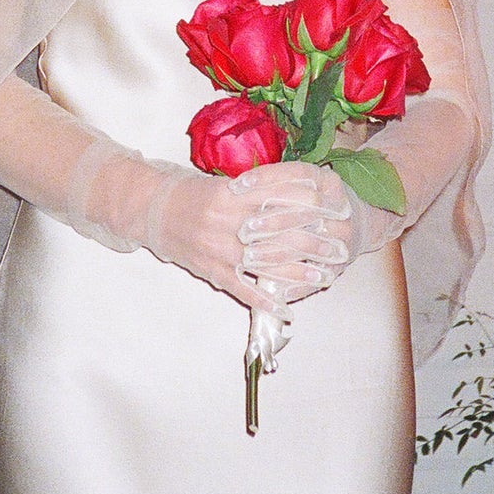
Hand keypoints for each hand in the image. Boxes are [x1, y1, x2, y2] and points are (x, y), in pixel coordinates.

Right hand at [148, 160, 348, 310]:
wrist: (154, 211)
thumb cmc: (195, 194)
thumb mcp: (227, 183)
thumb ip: (260, 188)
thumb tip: (302, 188)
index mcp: (235, 194)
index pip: (282, 198)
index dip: (312, 205)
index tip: (335, 210)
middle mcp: (229, 222)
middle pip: (281, 234)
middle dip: (314, 242)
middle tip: (339, 247)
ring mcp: (221, 249)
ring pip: (266, 264)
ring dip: (298, 274)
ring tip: (323, 277)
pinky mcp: (212, 271)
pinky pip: (243, 289)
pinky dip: (265, 302)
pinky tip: (287, 310)